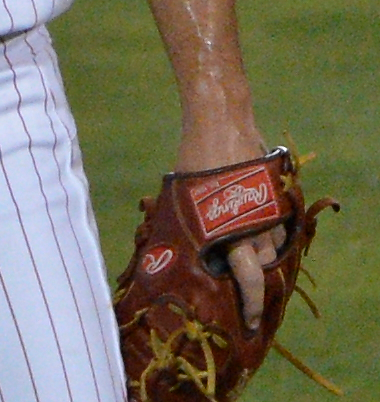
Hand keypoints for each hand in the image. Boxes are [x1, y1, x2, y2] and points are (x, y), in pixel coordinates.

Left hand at [176, 122, 282, 330]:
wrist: (221, 121)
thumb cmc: (195, 159)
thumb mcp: (181, 196)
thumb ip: (186, 225)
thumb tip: (165, 251)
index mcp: (228, 229)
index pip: (248, 278)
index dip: (250, 303)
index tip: (249, 322)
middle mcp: (254, 225)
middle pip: (263, 270)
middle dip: (258, 292)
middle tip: (250, 310)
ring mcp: (269, 211)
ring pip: (273, 249)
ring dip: (261, 259)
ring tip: (244, 261)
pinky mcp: (278, 197)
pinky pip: (279, 228)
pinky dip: (269, 236)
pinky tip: (253, 234)